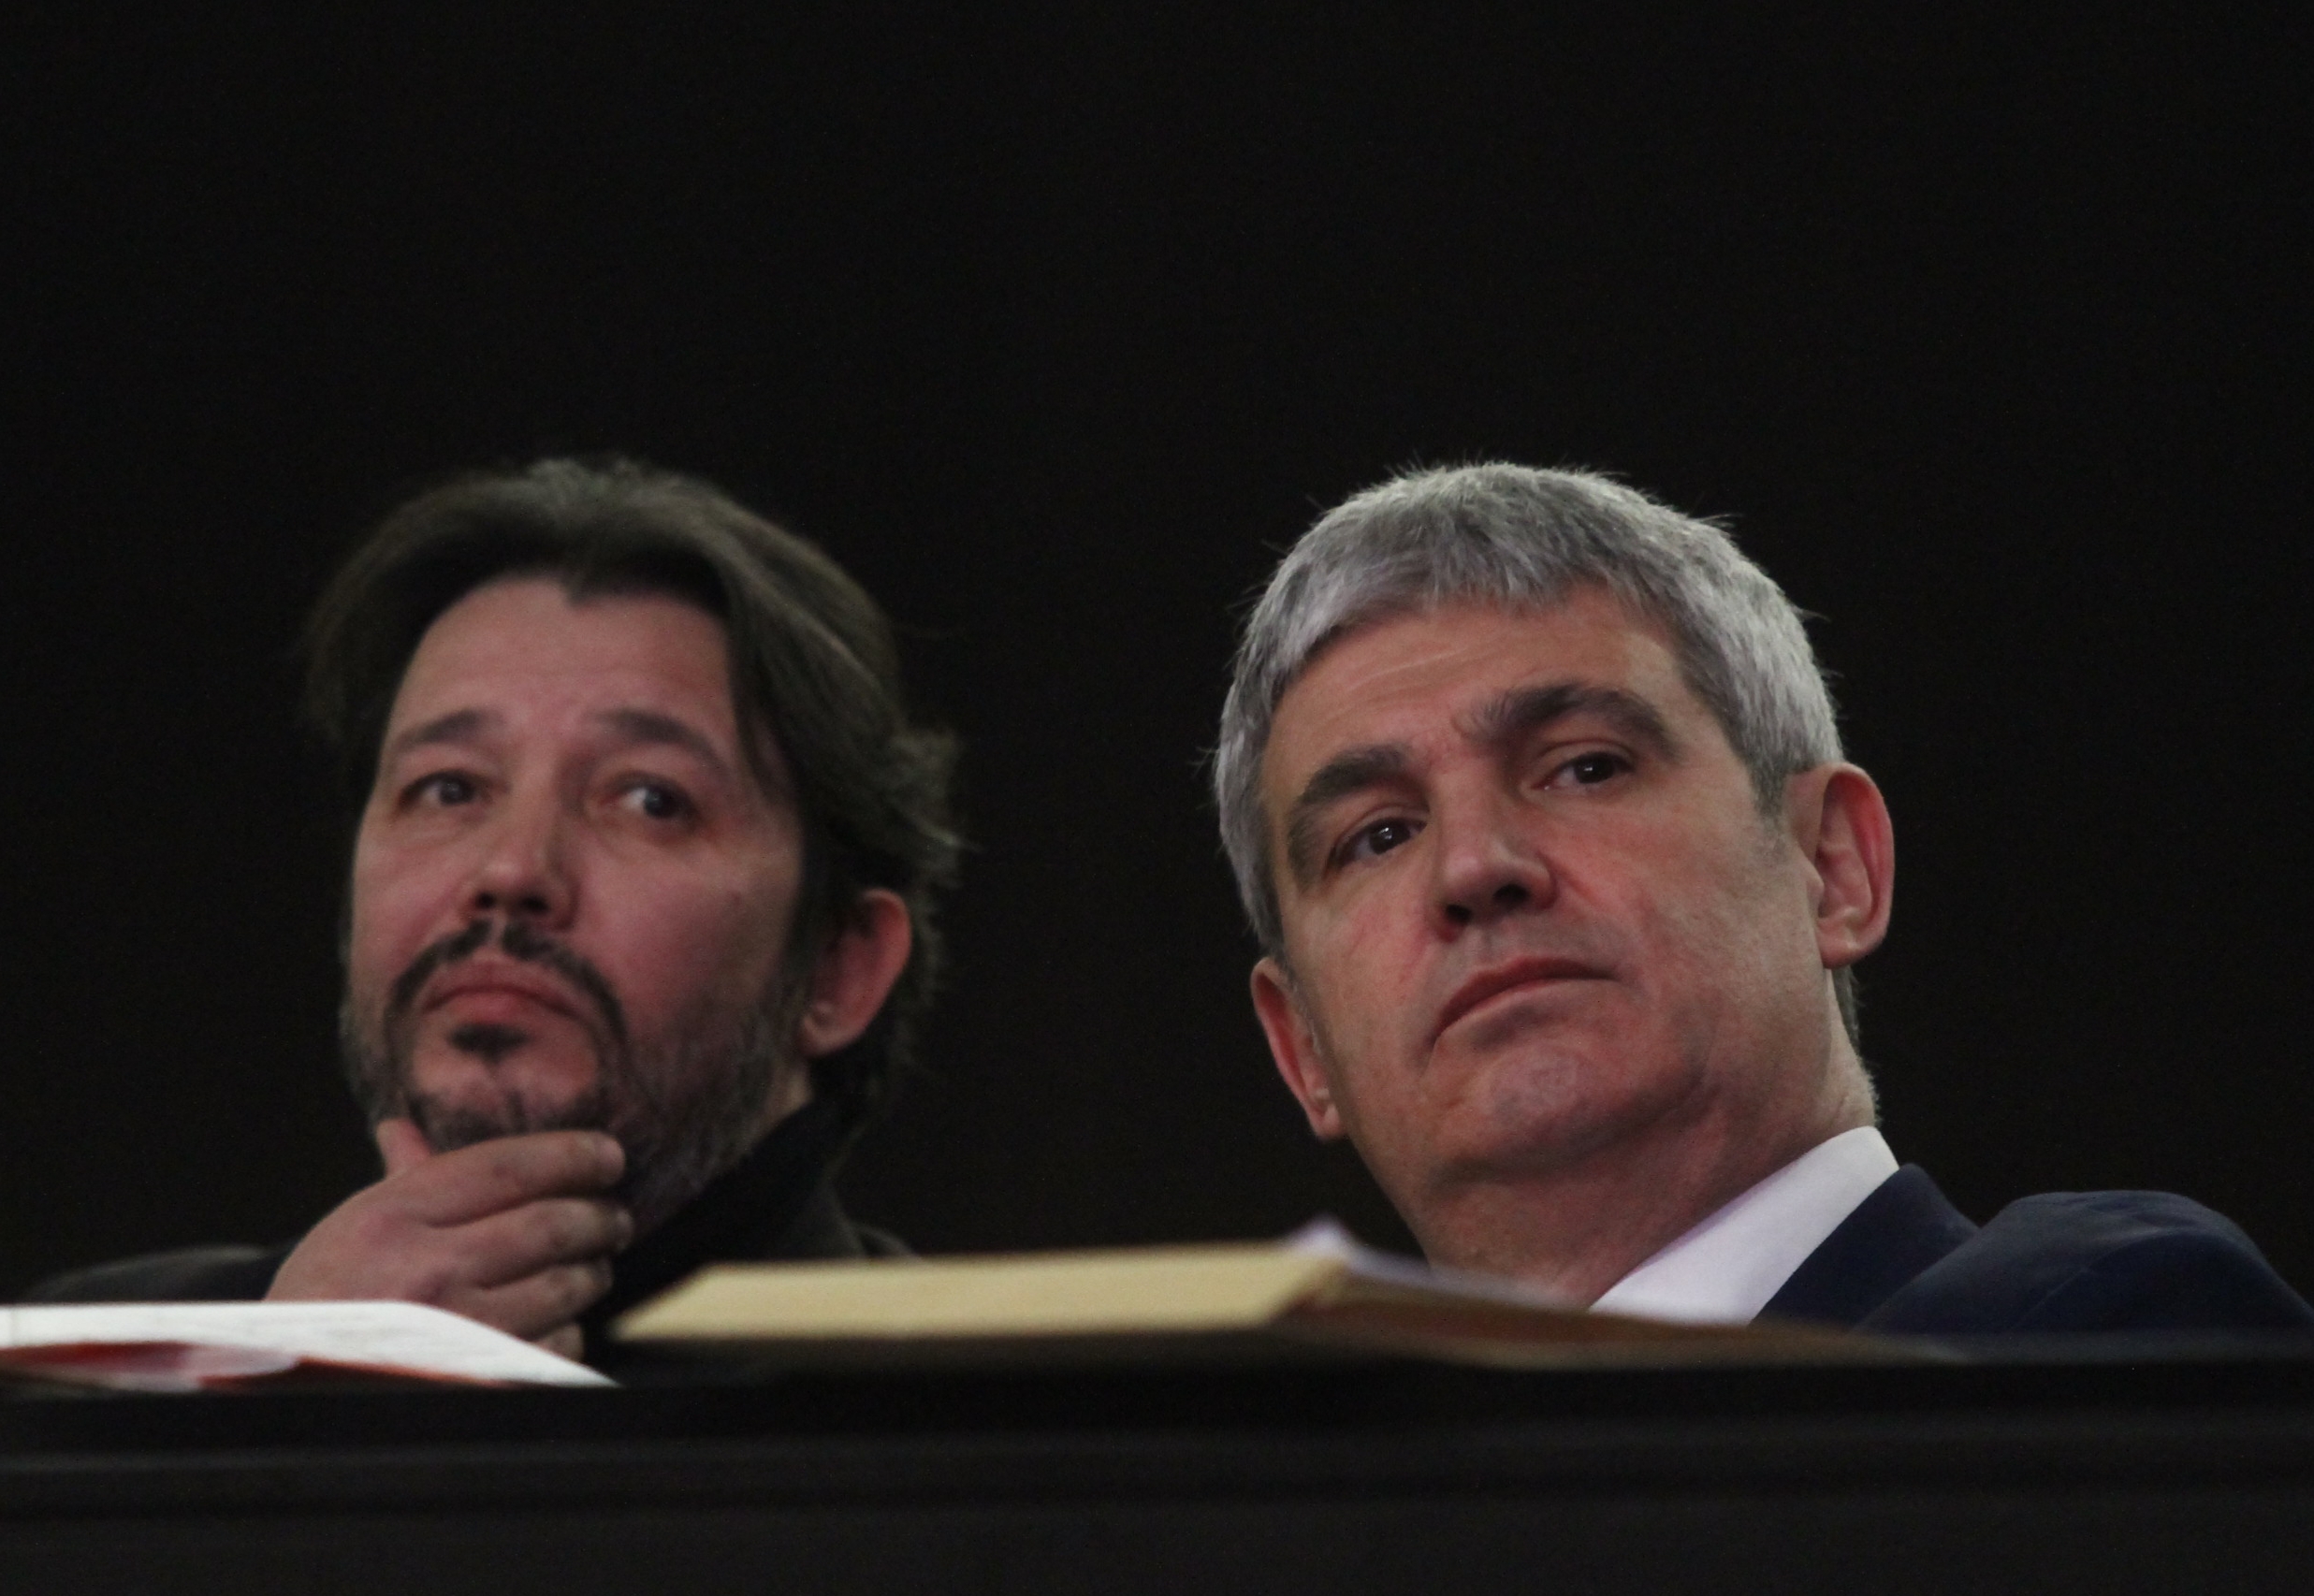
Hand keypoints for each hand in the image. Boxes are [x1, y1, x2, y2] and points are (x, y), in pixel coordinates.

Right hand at [267, 1119, 632, 1347]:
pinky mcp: (480, 1382)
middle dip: (598, 1217)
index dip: (571, 1156)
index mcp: (391, 1218)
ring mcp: (455, 1332)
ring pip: (563, 1287)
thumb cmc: (325, 1306)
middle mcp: (426, 1270)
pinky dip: (566, 1333)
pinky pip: (555, 1347)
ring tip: (591, 1268)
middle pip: (551, 1224)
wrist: (286, 1392)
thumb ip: (400, 1180)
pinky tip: (555, 1325)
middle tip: (613, 1218)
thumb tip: (406, 1128)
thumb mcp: (349, 1232)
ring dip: (589, 1274)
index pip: (507, 1167)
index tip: (607, 1156)